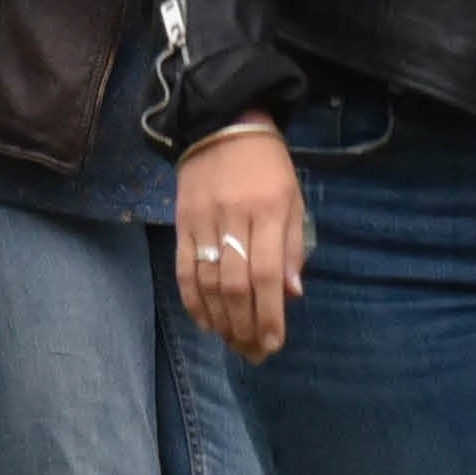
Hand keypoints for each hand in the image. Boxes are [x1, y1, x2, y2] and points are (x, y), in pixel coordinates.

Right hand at [174, 127, 308, 362]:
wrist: (222, 122)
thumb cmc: (268, 166)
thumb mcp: (294, 199)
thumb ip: (292, 247)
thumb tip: (291, 294)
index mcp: (270, 210)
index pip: (267, 273)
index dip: (270, 314)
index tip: (273, 343)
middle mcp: (235, 217)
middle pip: (235, 284)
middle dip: (245, 325)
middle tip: (253, 352)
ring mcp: (203, 220)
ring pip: (208, 282)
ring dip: (220, 320)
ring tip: (233, 341)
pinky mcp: (181, 221)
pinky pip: (184, 268)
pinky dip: (192, 300)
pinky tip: (205, 322)